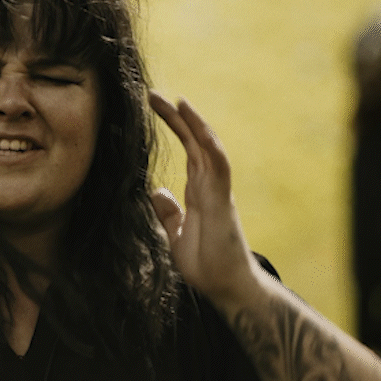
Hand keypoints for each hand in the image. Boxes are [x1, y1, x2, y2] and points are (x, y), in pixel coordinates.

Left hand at [148, 91, 259, 305]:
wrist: (226, 287)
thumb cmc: (206, 265)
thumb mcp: (176, 235)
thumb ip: (168, 213)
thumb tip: (156, 191)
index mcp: (200, 191)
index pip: (188, 150)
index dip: (175, 127)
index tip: (155, 106)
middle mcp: (211, 185)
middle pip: (195, 141)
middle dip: (176, 117)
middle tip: (153, 93)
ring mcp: (218, 191)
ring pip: (209, 147)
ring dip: (193, 123)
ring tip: (175, 100)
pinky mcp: (223, 202)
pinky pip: (219, 167)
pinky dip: (210, 145)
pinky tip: (198, 129)